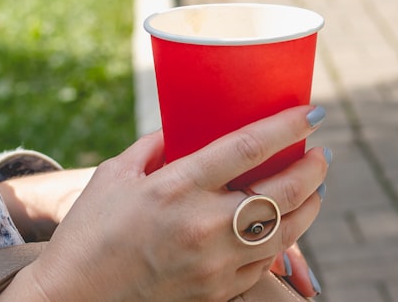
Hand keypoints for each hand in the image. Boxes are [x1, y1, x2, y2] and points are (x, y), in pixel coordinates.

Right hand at [0, 105, 328, 301]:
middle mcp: (201, 226)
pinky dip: (285, 240)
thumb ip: (156, 145)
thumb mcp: (115, 175)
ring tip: (315, 187)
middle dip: (313, 169)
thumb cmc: (89, 233)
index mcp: (175, 188)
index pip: (247, 148)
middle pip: (280, 193)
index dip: (287, 127)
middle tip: (323, 153)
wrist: (73, 301)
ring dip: (309, 206)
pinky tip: (287, 224)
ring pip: (284, 232)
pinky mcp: (217, 291)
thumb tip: (186, 126)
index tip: (313, 113)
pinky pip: (265, 263)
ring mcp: (213, 263)